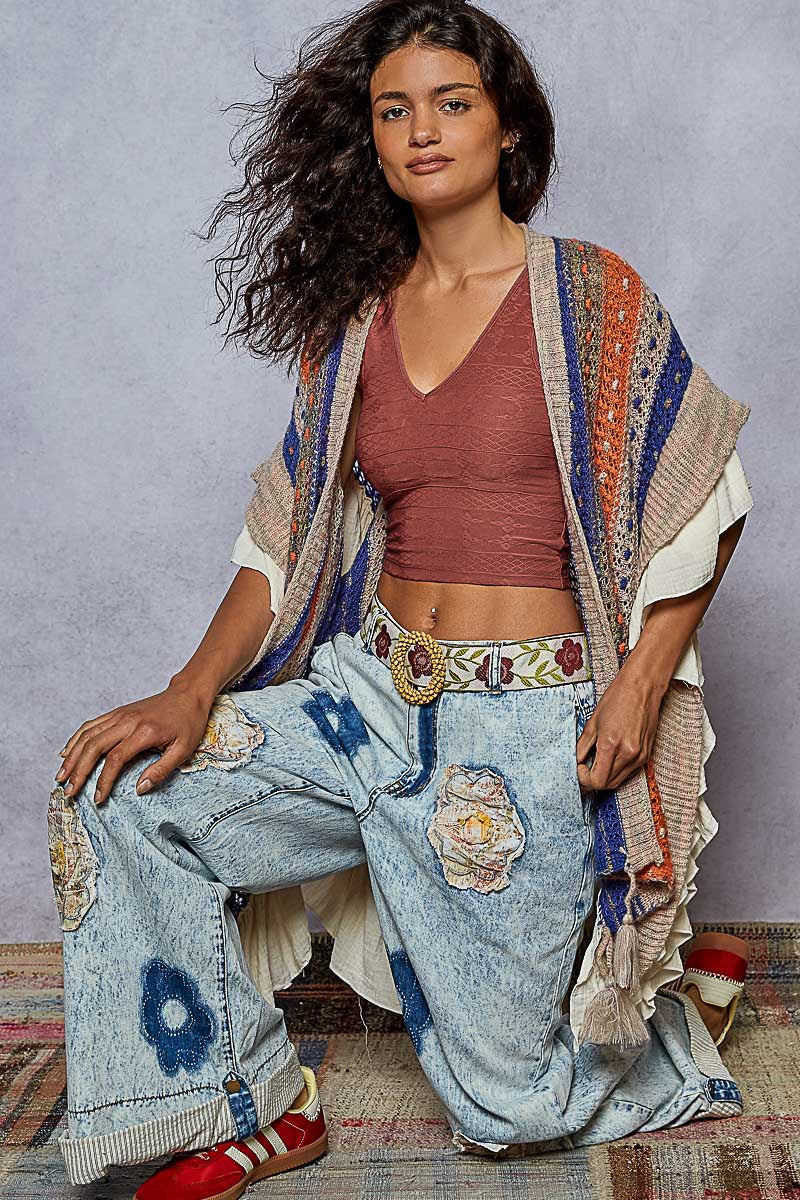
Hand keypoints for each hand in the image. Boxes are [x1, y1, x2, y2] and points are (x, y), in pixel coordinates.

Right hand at [54, 682, 214, 804]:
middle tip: (69, 792)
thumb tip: (139, 789)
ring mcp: (120, 715)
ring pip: (87, 735)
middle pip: (94, 747)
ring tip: (61, 776)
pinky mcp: (117, 712)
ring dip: (72, 756)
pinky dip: (75, 739)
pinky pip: (91, 725)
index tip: (98, 798)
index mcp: (144, 732)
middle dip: (78, 771)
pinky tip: (66, 753)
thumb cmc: (188, 722)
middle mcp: (127, 721)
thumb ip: (161, 770)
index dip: (103, 780)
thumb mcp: (184, 749)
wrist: (188, 694)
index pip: (115, 758)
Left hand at [575, 668, 664, 793]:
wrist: (642, 687)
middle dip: (592, 779)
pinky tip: (609, 758)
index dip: (583, 778)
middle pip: (607, 784)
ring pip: (618, 780)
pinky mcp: (646, 754)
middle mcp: (628, 754)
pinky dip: (616, 770)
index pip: (596, 780)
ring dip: (605, 776)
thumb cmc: (618, 698)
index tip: (579, 768)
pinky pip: (628, 772)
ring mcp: (640, 756)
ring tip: (596, 761)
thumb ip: (582, 746)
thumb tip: (575, 761)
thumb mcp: (593, 721)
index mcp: (611, 745)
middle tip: (584, 768)